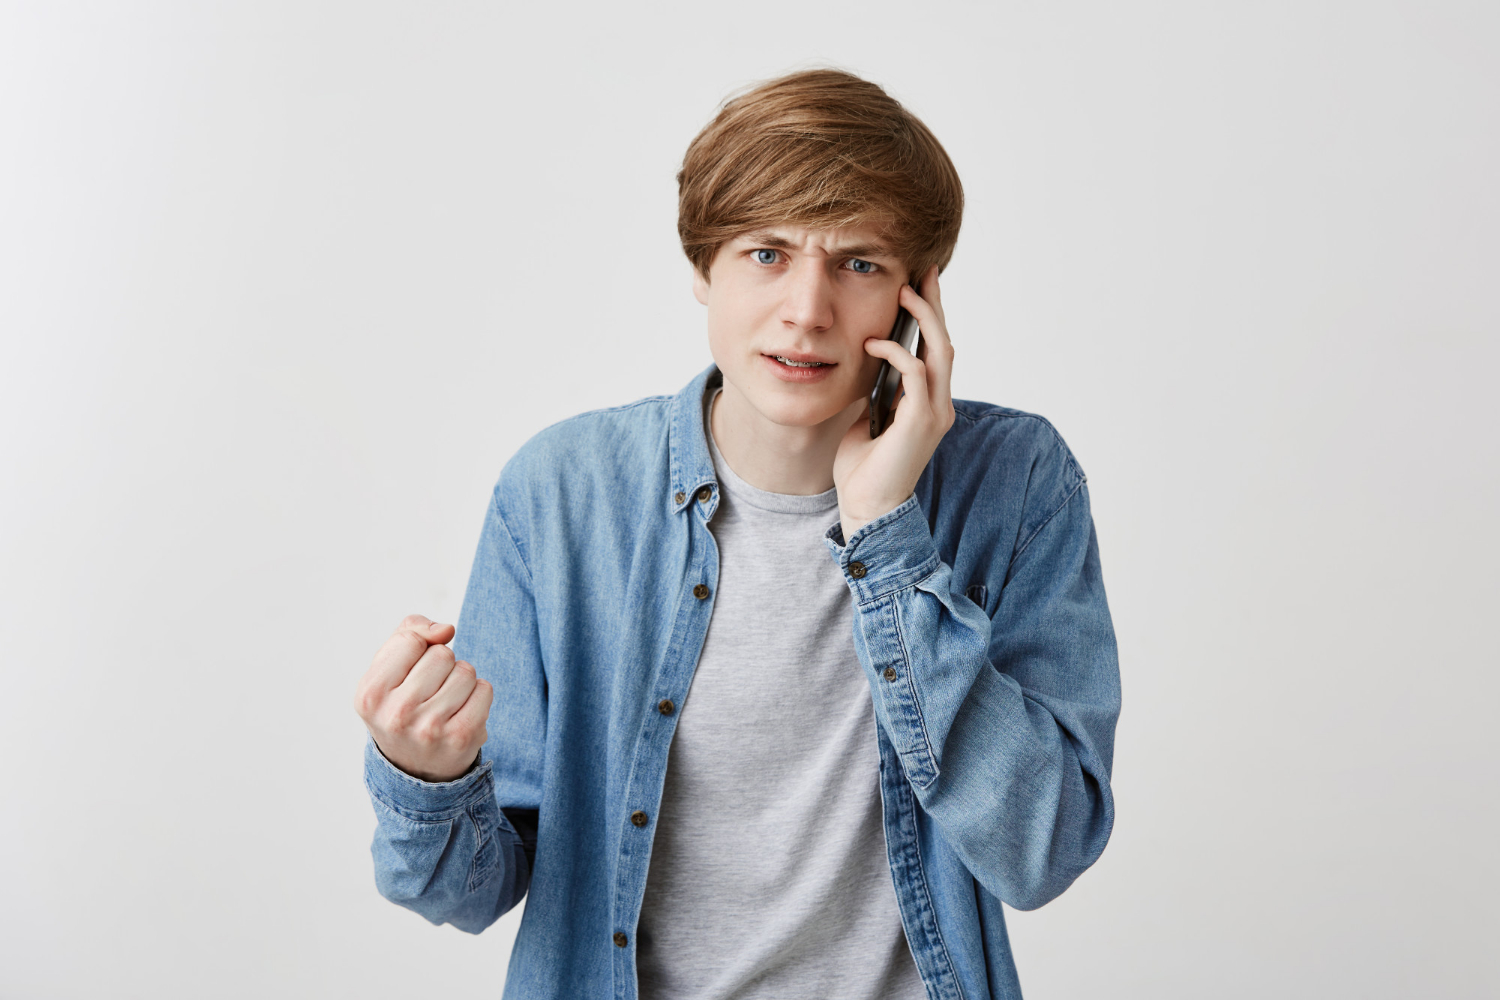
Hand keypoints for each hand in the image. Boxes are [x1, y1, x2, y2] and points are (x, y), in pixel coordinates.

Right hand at [353, 614, 492, 781]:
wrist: (414, 766)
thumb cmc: (400, 704)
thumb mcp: (387, 668)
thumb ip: (409, 632)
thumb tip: (446, 630)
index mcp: (370, 694)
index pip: (411, 640)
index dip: (418, 648)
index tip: (410, 671)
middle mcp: (396, 714)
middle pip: (442, 654)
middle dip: (441, 664)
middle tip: (428, 692)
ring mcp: (430, 729)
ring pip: (465, 671)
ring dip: (461, 680)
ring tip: (445, 703)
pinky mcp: (462, 738)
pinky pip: (485, 689)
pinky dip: (478, 695)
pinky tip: (461, 712)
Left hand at [834, 265, 955, 538]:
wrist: (867, 507)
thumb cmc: (863, 469)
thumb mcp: (867, 418)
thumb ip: (876, 391)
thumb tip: (866, 362)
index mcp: (929, 404)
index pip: (936, 351)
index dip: (931, 317)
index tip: (920, 284)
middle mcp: (939, 406)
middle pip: (946, 343)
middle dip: (935, 306)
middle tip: (923, 272)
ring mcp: (934, 414)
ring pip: (941, 352)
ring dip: (924, 319)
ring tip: (906, 293)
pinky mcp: (921, 422)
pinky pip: (916, 374)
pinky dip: (897, 353)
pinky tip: (874, 343)